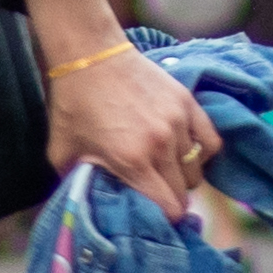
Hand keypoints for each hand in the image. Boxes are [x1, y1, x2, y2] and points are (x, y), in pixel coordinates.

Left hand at [45, 51, 222, 221]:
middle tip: (156, 192)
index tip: (154, 214)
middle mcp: (161, 145)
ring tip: (165, 169)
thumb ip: (74, 182)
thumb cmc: (74, 103)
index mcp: (131, 160)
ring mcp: (179, 123)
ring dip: (183, 175)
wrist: (90, 54)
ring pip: (196, 169)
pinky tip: (185, 151)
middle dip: (171, 198)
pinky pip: (211, 142)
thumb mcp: (61, 149)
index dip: (163, 218)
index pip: (168, 208)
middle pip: (183, 192)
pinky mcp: (189, 104)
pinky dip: (202, 152)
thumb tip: (85, 206)